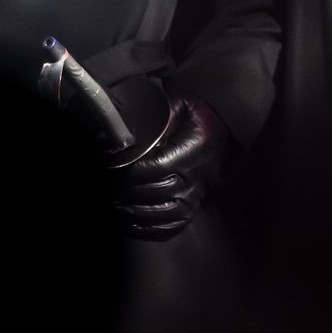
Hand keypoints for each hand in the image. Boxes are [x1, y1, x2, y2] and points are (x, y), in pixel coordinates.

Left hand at [112, 91, 226, 240]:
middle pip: (160, 191)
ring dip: (138, 212)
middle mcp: (200, 174)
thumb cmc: (196, 113)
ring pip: (167, 211)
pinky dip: (155, 229)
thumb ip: (159, 113)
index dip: (134, 170)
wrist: (222, 128)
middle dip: (131, 191)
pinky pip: (178, 223)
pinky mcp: (198, 204)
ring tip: (117, 204)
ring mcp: (200, 192)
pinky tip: (133, 225)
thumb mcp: (180, 103)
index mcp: (195, 147)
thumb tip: (134, 126)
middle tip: (109, 186)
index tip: (113, 166)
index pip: (159, 166)